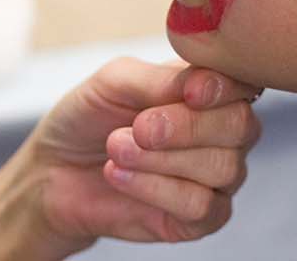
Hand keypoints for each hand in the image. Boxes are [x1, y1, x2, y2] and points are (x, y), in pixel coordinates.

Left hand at [0, 58, 261, 259]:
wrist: (54, 171)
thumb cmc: (87, 118)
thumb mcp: (114, 81)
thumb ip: (159, 78)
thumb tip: (203, 81)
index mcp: (209, 90)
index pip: (243, 83)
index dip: (223, 87)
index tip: (190, 92)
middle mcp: (222, 132)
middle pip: (240, 126)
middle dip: (186, 126)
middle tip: (138, 127)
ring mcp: (216, 177)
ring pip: (222, 167)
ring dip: (162, 158)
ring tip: (116, 149)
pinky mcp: (200, 218)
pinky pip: (202, 205)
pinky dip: (156, 188)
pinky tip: (120, 176)